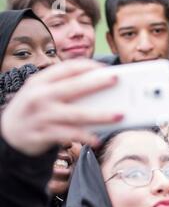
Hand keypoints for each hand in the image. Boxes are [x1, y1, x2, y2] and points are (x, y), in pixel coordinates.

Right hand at [0, 60, 122, 155]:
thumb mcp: (40, 92)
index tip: (106, 68)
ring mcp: (42, 116)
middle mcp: (40, 96)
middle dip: (97, 83)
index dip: (88, 66)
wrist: (8, 135)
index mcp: (40, 81)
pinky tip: (97, 140)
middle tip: (116, 80)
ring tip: (120, 115)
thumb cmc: (33, 110)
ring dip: (100, 115)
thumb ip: (63, 86)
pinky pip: (69, 135)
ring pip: (76, 114)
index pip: (67, 68)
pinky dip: (84, 137)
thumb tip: (99, 85)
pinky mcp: (43, 134)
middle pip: (74, 87)